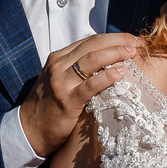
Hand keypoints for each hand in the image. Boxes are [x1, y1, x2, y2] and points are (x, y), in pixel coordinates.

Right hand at [20, 33, 139, 157]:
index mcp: (58, 58)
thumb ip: (76, 68)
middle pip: (93, 45)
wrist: (29, 130)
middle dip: (118, 41)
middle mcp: (58, 66)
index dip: (113, 37)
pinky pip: (91, 85)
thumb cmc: (48, 105)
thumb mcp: (57, 79)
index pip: (89, 41)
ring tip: (132, 53)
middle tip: (136, 42)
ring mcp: (62, 83)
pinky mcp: (68, 101)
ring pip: (92, 60)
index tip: (130, 39)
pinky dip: (108, 76)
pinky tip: (121, 72)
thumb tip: (106, 61)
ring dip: (115, 53)